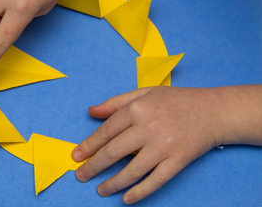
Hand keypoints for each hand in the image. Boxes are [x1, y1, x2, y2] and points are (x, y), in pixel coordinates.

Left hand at [72, 85, 261, 203]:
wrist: (213, 110)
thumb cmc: (176, 100)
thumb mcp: (144, 93)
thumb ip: (116, 102)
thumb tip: (91, 111)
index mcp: (138, 109)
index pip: (106, 131)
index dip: (88, 146)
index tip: (76, 156)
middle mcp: (149, 127)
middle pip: (114, 152)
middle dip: (93, 166)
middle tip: (81, 175)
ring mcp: (164, 146)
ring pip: (132, 170)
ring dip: (113, 183)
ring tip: (100, 190)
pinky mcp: (178, 161)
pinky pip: (155, 180)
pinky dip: (140, 192)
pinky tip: (126, 198)